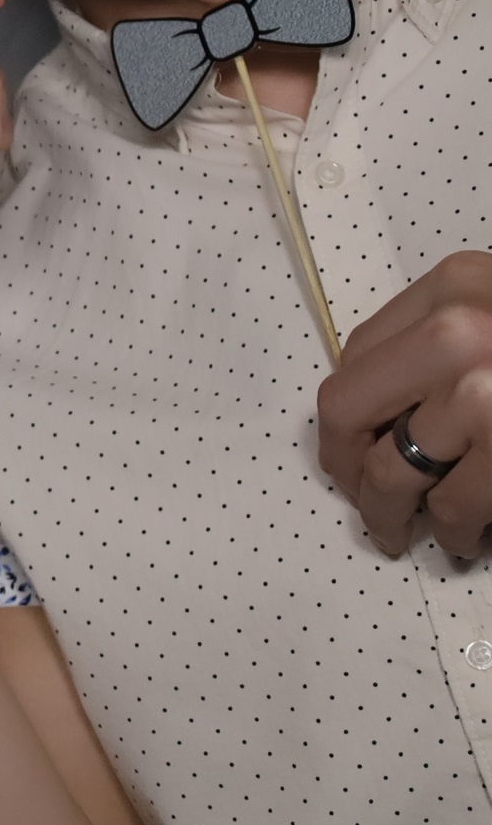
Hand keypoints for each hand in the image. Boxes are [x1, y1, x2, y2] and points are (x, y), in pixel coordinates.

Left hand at [317, 252, 491, 555]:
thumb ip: (444, 340)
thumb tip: (389, 405)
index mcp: (454, 287)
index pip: (357, 355)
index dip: (346, 412)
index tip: (348, 444)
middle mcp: (460, 334)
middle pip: (350, 412)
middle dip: (349, 469)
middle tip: (362, 501)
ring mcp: (484, 394)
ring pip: (396, 473)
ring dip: (393, 513)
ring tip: (404, 530)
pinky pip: (456, 507)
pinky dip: (454, 532)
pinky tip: (462, 537)